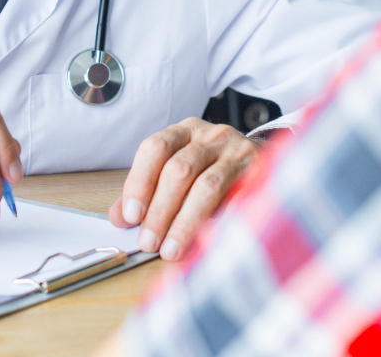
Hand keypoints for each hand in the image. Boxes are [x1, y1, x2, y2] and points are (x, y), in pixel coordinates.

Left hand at [108, 118, 259, 260]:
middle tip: (148, 242)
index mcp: (184, 131)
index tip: (131, 216)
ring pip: (207, 186)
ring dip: (185, 222)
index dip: (140, 182)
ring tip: (171, 249)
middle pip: (179, 169)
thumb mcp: (176, 170)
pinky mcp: (260, 174)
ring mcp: (237, 153)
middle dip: (160, 210)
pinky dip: (218, 223)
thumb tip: (119, 218)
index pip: (156, 148)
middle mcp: (211, 136)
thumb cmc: (211, 168)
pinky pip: (236, 201)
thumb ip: (147, 191)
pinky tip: (205, 242)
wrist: (261, 159)